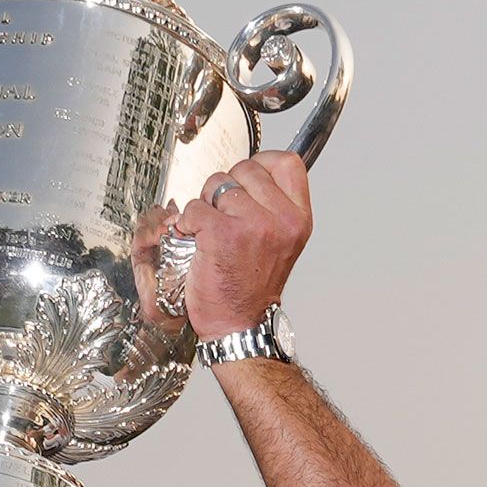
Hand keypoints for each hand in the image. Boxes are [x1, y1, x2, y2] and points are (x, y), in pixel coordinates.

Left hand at [155, 151, 310, 339]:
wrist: (238, 324)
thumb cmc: (252, 286)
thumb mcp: (282, 242)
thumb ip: (274, 205)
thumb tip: (256, 172)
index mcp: (298, 218)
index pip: (286, 162)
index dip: (261, 163)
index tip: (248, 180)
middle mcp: (280, 220)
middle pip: (245, 168)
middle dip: (227, 186)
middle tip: (225, 216)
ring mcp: (251, 225)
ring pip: (217, 184)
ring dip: (206, 205)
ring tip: (212, 232)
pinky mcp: (220, 234)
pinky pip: (195, 207)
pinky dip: (188, 223)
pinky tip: (196, 241)